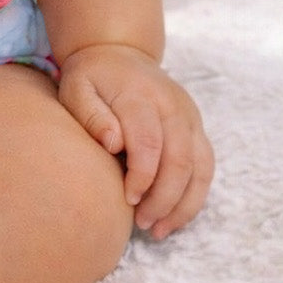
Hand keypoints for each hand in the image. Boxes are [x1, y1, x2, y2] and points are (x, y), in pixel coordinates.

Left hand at [57, 42, 213, 239]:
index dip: (142, 177)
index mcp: (142, 96)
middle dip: (164, 199)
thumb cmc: (92, 77)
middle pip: (180, 160)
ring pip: (200, 168)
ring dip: (184, 205)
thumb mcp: (77, 87)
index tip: (127, 199)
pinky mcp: (197, 128)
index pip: (150, 143)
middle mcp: (173, 106)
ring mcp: (190, 117)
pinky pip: (205, 167)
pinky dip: (194, 196)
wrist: (119, 53)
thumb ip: (91, 114)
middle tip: (142, 223)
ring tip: (159, 230)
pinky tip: (174, 216)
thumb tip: (113, 144)